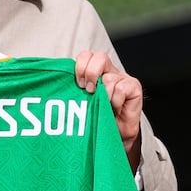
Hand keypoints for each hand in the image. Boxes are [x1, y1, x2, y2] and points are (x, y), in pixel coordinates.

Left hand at [75, 51, 142, 171]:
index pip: (86, 56)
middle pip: (99, 57)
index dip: (80, 66)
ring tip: (103, 105)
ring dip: (103, 94)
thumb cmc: (96, 118)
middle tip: (88, 91)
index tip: (77, 84)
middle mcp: (109, 71)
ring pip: (109, 77)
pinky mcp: (134, 87)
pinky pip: (121, 89)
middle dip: (90, 73)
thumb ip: (73, 89)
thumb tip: (56, 82)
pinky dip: (115, 101)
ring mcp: (122, 78)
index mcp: (94, 71)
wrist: (113, 135)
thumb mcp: (81, 101)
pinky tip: (114, 108)